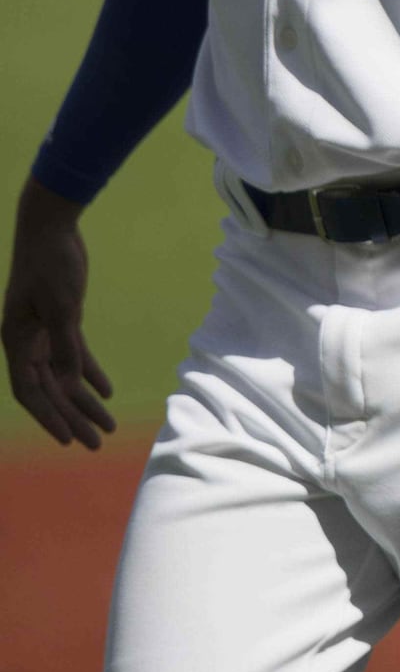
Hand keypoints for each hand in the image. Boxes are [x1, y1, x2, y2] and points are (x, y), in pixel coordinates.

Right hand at [4, 179, 114, 448]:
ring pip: (64, 377)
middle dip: (73, 418)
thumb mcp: (63, 306)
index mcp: (17, 342)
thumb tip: (72, 383)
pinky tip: (107, 392)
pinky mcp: (62, 321)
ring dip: (85, 401)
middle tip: (97, 443)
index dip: (49, 416)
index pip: (31, 391)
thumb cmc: (51, 265)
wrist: (50, 229)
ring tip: (109, 425)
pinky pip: (75, 356)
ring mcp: (43, 333)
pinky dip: (90, 374)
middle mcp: (27, 343)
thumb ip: (66, 346)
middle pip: (51, 390)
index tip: (70, 439)